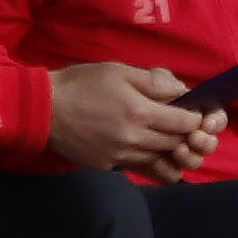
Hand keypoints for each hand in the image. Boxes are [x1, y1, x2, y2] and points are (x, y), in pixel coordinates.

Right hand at [48, 59, 225, 176]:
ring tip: (166, 137)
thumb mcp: (119, 71)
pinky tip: (145, 148)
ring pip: (159, 159)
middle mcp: (133, 138)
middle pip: (174, 143)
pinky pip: (138, 166)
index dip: (194, 119)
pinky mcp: (108, 165)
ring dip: (167, 149)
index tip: (193, 113)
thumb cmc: (81, 84)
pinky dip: (147, 159)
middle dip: (184, 135)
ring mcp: (120, 155)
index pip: (183, 123)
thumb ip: (153, 81)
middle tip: (183, 126)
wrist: (43, 109)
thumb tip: (181, 90)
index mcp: (138, 112)